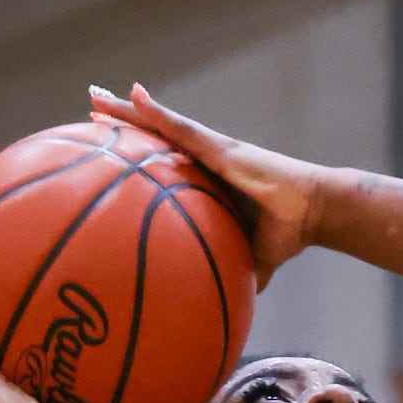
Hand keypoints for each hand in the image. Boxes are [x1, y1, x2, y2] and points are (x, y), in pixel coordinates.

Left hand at [88, 82, 321, 288]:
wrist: (313, 213)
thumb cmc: (287, 234)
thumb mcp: (250, 261)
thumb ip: (230, 274)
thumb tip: (220, 309)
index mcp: (207, 181)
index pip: (163, 163)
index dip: (136, 153)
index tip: (106, 147)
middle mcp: (205, 160)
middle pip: (154, 136)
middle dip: (122, 123)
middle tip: (90, 109)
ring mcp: (211, 149)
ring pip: (159, 124)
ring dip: (127, 109)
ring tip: (96, 94)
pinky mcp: (220, 146)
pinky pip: (179, 126)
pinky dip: (155, 111)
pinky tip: (133, 94)